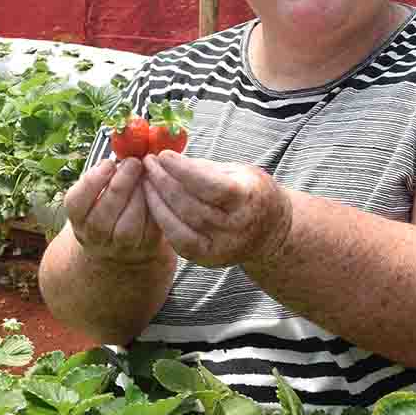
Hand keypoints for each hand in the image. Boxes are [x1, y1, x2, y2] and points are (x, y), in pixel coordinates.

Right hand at [64, 157, 163, 266]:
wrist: (121, 239)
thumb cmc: (109, 203)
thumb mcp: (97, 190)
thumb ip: (103, 174)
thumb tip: (123, 149)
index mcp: (78, 218)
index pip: (76, 203)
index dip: (92, 182)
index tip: (108, 163)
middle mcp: (93, 236)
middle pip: (101, 217)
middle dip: (120, 185)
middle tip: (134, 162)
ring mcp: (118, 247)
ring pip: (126, 228)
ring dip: (138, 198)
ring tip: (145, 176)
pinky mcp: (143, 248)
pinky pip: (149, 231)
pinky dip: (154, 209)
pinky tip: (156, 190)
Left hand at [141, 152, 291, 267]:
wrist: (269, 232)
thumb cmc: (250, 193)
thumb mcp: (238, 172)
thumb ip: (205, 168)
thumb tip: (168, 159)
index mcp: (249, 199)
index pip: (211, 186)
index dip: (184, 170)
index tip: (164, 155)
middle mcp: (236, 227)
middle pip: (190, 204)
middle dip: (164, 181)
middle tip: (148, 163)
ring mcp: (222, 247)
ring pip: (180, 223)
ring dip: (157, 199)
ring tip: (146, 179)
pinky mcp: (208, 259)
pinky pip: (178, 240)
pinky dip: (162, 219)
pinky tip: (152, 202)